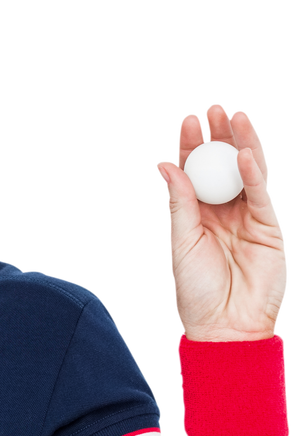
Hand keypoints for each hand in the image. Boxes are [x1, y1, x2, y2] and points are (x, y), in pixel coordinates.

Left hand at [157, 102, 287, 340]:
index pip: (194, 173)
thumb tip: (164, 164)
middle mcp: (223, 212)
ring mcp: (249, 218)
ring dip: (242, 143)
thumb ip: (178, 203)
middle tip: (212, 108)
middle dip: (218, 136)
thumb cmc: (195, 292)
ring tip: (235, 115)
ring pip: (247, 173)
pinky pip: (262, 196)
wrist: (225, 327)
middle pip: (222, 166)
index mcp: (195, 215)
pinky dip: (255, 174)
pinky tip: (246, 154)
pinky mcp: (271, 228)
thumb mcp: (180, 243)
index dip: (191, 146)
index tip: (187, 120)